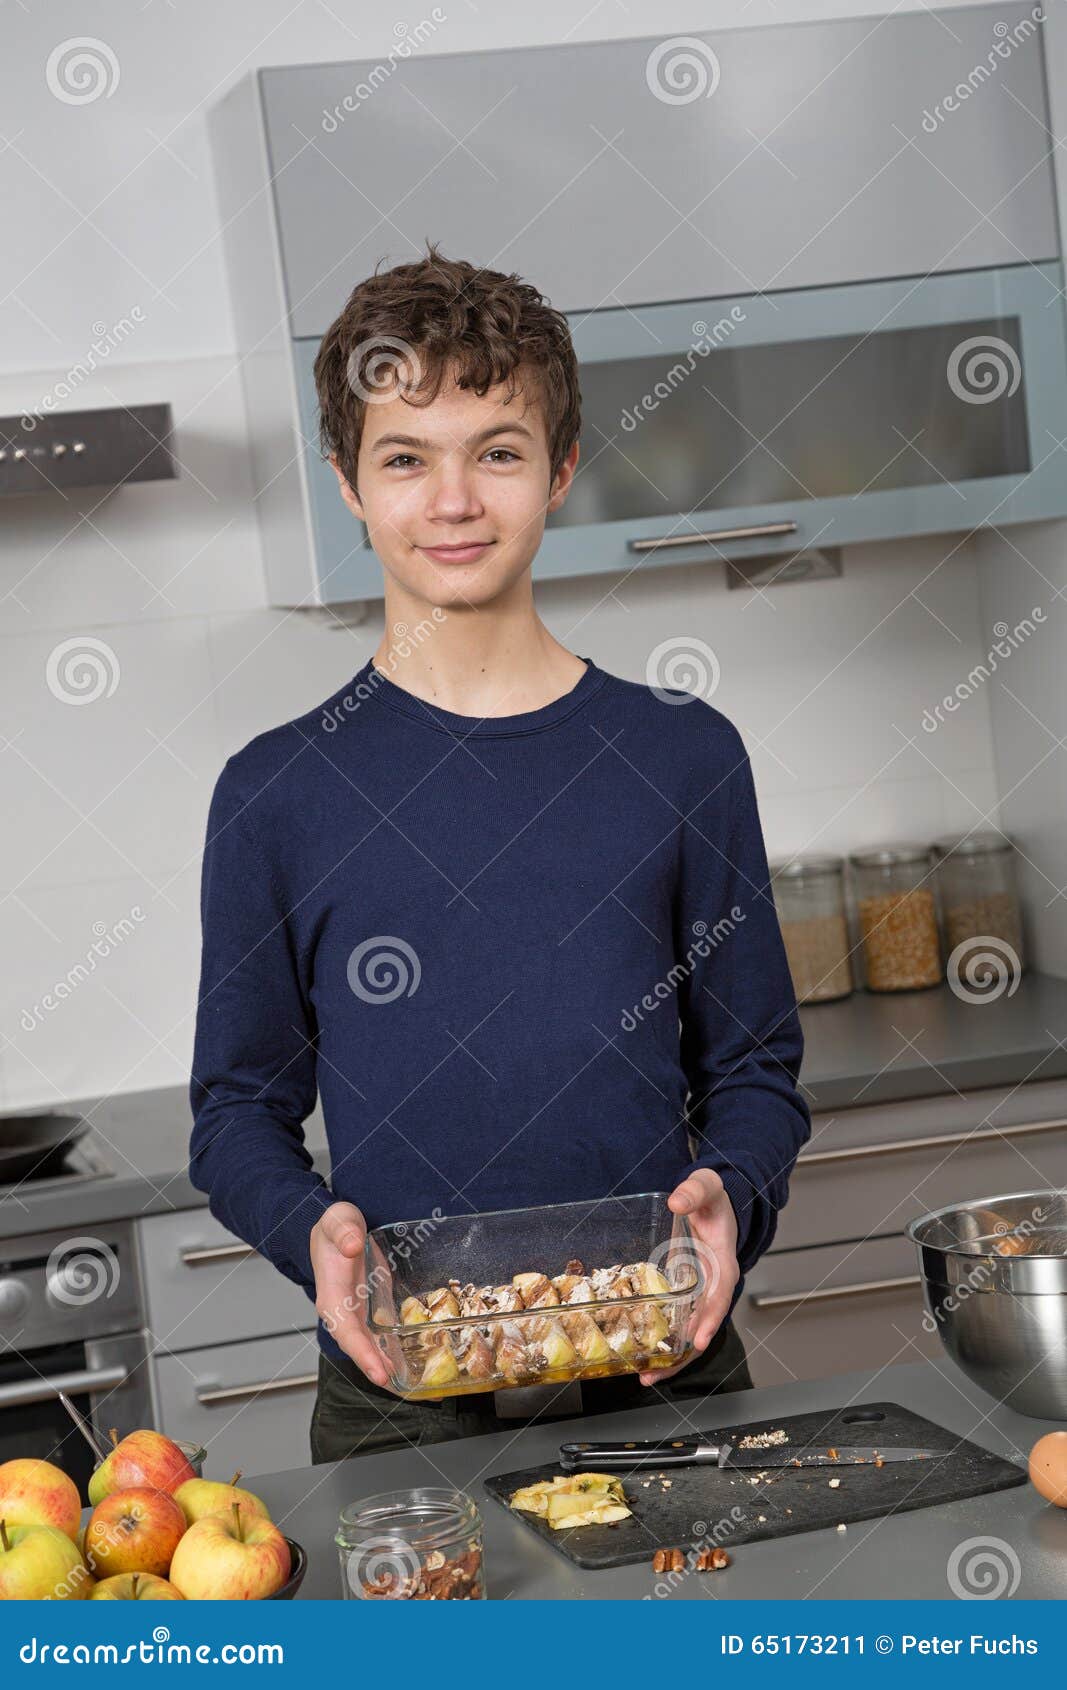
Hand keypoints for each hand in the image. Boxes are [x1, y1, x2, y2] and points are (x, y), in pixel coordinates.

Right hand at [310, 1201, 395, 1389]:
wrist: (339, 1229)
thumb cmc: (335, 1227)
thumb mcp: (337, 1220)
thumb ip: (343, 1231)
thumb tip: (352, 1245)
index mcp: (332, 1295)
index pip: (346, 1330)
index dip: (363, 1354)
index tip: (379, 1372)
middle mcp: (342, 1312)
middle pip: (360, 1347)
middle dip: (378, 1369)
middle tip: (402, 1388)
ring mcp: (357, 1315)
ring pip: (371, 1347)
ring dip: (387, 1367)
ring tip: (410, 1388)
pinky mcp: (370, 1312)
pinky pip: (381, 1337)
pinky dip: (393, 1353)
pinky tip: (411, 1367)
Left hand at [638, 1168, 739, 1385]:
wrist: (715, 1205)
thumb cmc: (714, 1200)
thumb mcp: (707, 1187)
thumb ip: (695, 1191)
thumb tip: (677, 1200)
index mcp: (723, 1264)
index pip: (720, 1296)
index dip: (709, 1319)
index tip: (697, 1341)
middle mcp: (714, 1286)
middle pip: (703, 1327)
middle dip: (683, 1355)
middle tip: (656, 1373)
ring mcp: (700, 1294)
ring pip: (689, 1333)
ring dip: (671, 1358)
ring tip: (645, 1377)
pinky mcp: (687, 1296)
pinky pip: (678, 1323)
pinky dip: (665, 1342)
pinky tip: (644, 1357)